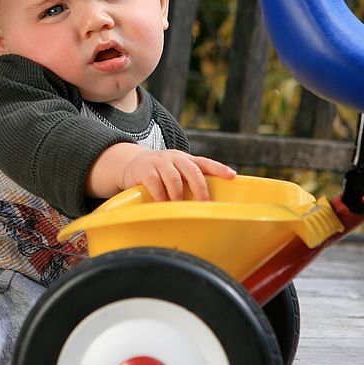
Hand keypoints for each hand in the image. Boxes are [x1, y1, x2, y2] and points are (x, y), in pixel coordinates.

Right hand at [121, 149, 235, 201]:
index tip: (232, 176)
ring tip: (180, 206)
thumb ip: (189, 182)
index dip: (219, 168)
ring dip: (179, 195)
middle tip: (205, 203)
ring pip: (174, 178)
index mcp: (186, 159)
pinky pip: (155, 183)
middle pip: (192, 170)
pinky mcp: (145, 169)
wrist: (131, 164)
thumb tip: (206, 205)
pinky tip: (162, 204)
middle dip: (200, 188)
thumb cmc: (160, 173)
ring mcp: (160, 162)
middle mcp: (175, 158)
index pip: (206, 162)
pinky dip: (160, 196)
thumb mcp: (176, 172)